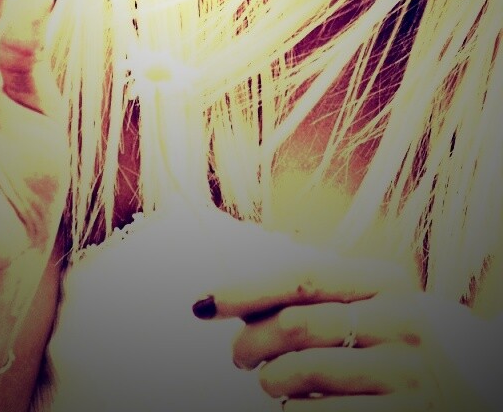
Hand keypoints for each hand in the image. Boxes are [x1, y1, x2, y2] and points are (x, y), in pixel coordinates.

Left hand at [193, 245, 499, 409]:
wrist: (473, 393)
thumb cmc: (400, 348)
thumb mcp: (370, 311)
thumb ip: (315, 301)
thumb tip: (232, 304)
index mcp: (388, 281)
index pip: (302, 278)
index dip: (247, 289)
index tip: (202, 303)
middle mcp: (402, 319)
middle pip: (296, 323)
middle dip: (252, 342)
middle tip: (239, 359)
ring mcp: (409, 371)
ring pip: (303, 370)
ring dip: (272, 380)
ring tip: (270, 384)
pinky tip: (293, 409)